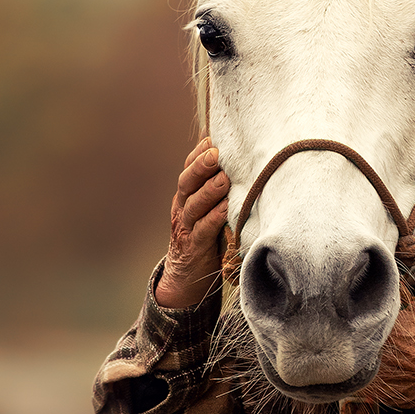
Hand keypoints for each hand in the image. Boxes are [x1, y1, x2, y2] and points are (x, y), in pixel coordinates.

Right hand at [156, 136, 230, 309]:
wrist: (185, 276)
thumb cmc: (204, 235)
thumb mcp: (206, 208)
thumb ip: (215, 186)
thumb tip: (232, 156)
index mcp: (185, 195)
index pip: (188, 168)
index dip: (198, 152)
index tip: (213, 137)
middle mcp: (182, 208)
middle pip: (187, 182)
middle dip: (201, 166)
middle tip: (216, 153)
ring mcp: (186, 227)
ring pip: (194, 205)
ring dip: (209, 191)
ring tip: (223, 179)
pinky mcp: (195, 247)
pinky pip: (203, 230)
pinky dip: (214, 219)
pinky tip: (225, 209)